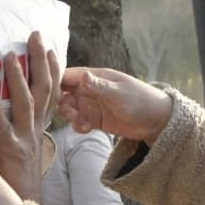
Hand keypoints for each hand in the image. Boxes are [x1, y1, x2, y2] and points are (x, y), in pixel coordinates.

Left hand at [0, 32, 61, 203]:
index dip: (51, 70)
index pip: (49, 92)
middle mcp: (35, 130)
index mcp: (37, 127)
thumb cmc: (14, 179)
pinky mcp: (13, 153)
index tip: (50, 47)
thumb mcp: (17, 148)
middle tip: (36, 37)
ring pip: (26, 104)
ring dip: (17, 79)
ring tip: (10, 56)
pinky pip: (6, 131)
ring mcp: (26, 140)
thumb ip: (10, 127)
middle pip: (43, 89)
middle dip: (40, 62)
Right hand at [58, 67, 172, 143]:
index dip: (55, 82)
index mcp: (94, 77)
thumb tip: (82, 75)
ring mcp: (91, 104)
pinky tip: (86, 129)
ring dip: (70, 116)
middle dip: (62, 103)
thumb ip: (99, 86)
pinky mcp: (94, 119)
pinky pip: (77, 121)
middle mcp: (89, 89)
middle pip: (63, 93)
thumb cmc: (140, 100)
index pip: (67, 75)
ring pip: (68, 108)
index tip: (48, 94)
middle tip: (71, 113)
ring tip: (82, 122)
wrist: (156, 121)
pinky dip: (78, 126)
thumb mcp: (118, 93)